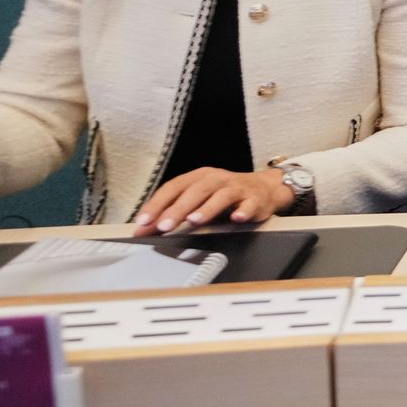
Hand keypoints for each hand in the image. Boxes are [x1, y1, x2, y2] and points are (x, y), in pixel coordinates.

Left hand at [133, 167, 293, 233]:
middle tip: (164, 226)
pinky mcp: (255, 199)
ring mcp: (237, 188)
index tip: (144, 221)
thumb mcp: (197, 200)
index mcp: (198, 177)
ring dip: (207, 209)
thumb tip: (143, 229)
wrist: (263, 189)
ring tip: (193, 221)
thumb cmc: (224, 195)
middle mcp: (216, 180)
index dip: (157, 204)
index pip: (174, 187)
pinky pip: (249, 204)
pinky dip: (243, 211)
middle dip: (178, 209)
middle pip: (195, 191)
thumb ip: (172, 213)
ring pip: (221, 196)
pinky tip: (237, 218)